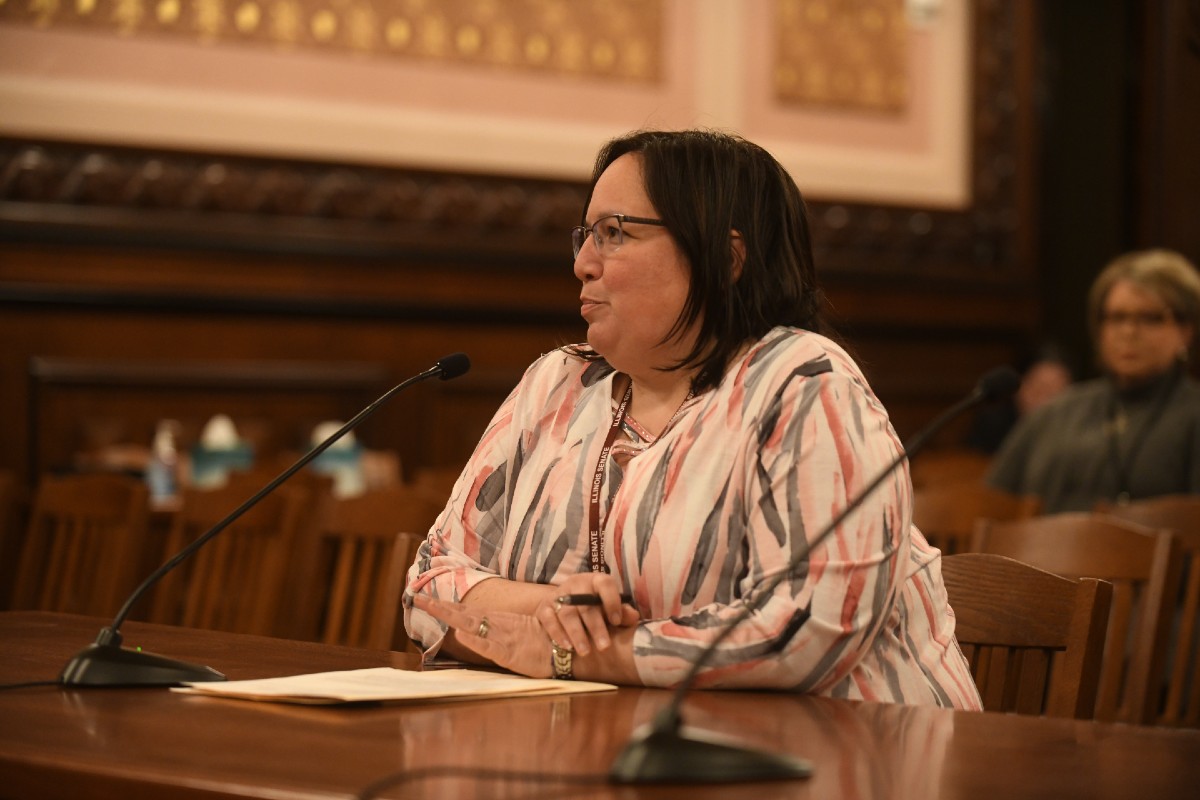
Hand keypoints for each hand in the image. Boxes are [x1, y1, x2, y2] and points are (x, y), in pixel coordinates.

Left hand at [413, 594, 553, 677]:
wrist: (569, 653)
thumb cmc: (544, 646)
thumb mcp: (516, 637)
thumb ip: (497, 632)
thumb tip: (470, 629)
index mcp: (498, 621)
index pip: (466, 610)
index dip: (445, 605)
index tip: (424, 597)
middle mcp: (497, 625)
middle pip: (463, 613)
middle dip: (440, 606)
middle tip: (417, 597)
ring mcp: (503, 637)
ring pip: (471, 624)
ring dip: (451, 616)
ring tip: (432, 607)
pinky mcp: (509, 653)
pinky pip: (489, 646)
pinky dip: (474, 640)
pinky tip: (461, 634)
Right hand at [534, 573, 638, 656]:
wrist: (565, 605)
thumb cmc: (595, 609)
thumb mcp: (610, 608)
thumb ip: (622, 613)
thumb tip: (633, 617)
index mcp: (596, 581)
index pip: (605, 584)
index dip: (612, 601)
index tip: (617, 621)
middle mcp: (576, 585)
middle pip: (585, 604)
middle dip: (595, 627)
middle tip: (604, 647)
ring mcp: (558, 595)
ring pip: (566, 613)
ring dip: (576, 633)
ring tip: (585, 652)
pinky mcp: (543, 607)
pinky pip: (548, 619)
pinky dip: (557, 633)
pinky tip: (567, 646)